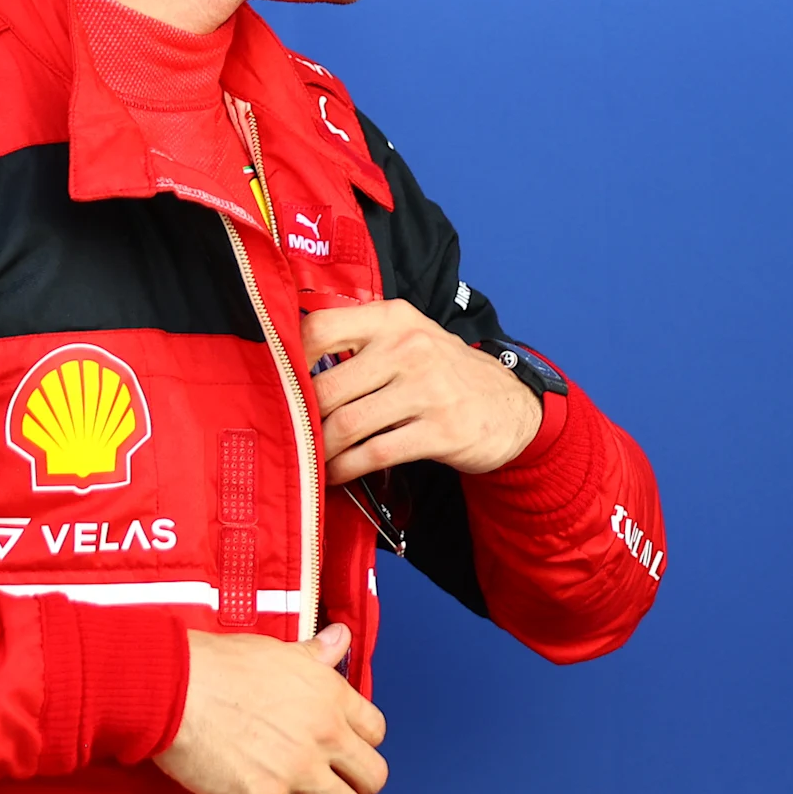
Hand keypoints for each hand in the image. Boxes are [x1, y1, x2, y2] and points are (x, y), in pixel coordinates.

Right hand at [150, 622, 388, 793]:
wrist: (175, 687)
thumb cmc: (219, 665)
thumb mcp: (278, 651)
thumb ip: (314, 653)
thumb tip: (340, 638)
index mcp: (330, 696)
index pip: (375, 730)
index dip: (363, 747)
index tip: (347, 757)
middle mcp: (325, 734)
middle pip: (372, 776)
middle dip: (361, 791)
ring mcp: (298, 769)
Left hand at [300, 300, 541, 479]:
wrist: (511, 406)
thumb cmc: (445, 373)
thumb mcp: (409, 337)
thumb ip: (359, 342)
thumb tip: (290, 364)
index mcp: (393, 318)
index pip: (319, 328)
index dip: (289, 360)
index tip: (281, 385)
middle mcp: (409, 347)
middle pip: (326, 386)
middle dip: (304, 419)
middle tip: (293, 434)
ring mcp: (427, 389)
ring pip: (346, 424)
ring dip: (321, 450)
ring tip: (314, 458)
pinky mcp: (440, 430)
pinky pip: (374, 454)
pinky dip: (345, 470)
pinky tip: (336, 475)